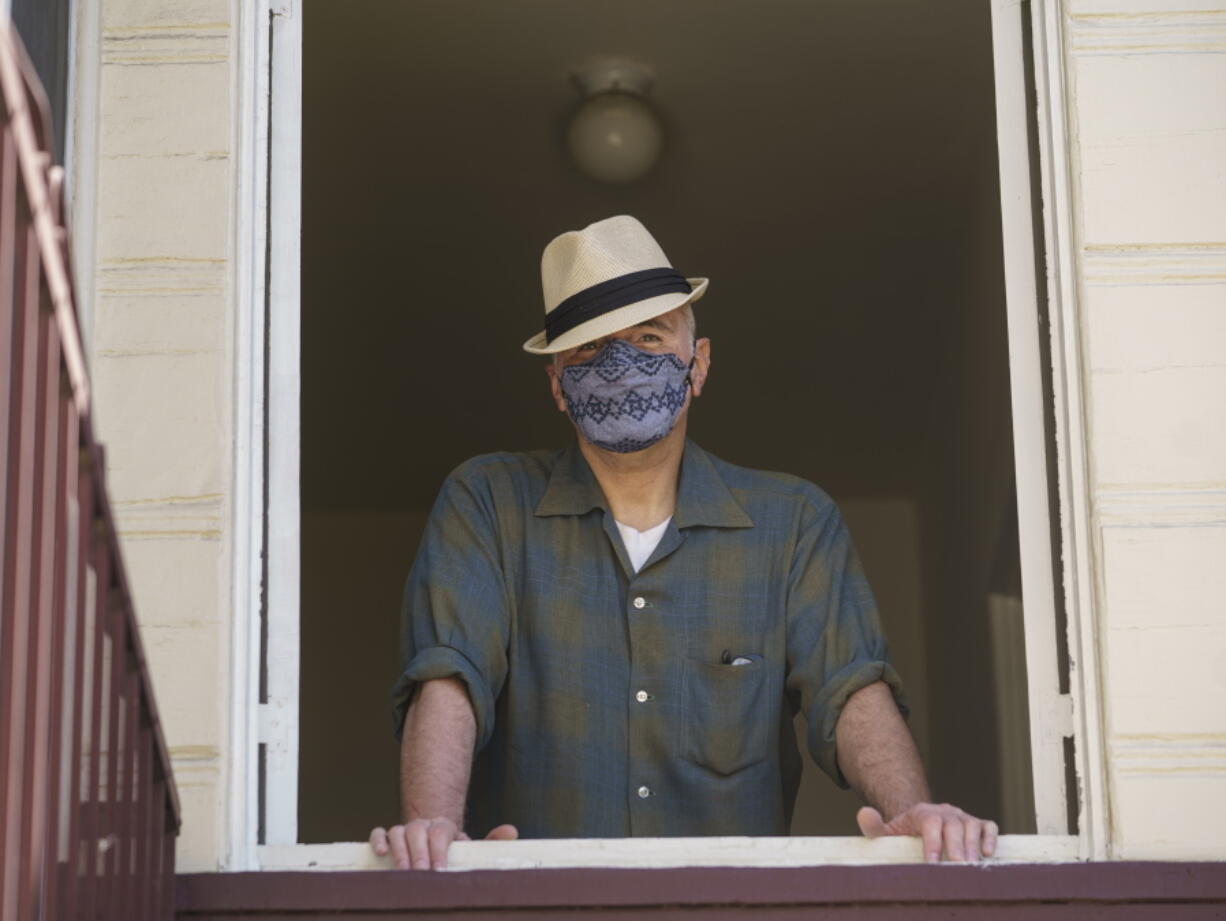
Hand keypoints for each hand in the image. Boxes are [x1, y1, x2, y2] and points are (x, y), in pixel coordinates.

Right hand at [369, 819, 517, 870]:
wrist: (433, 840)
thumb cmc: (453, 851)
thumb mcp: (471, 849)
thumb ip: (490, 842)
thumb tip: (512, 831)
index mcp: (444, 827)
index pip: (441, 832)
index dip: (439, 849)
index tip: (440, 870)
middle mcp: (423, 825)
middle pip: (417, 830)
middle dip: (419, 852)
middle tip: (421, 872)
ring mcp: (404, 830)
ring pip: (398, 831)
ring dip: (399, 849)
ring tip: (403, 870)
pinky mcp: (388, 837)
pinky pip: (379, 832)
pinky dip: (377, 840)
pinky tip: (379, 854)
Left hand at [857, 803, 997, 862]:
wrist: (920, 824)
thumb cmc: (903, 834)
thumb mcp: (886, 832)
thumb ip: (874, 826)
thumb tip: (863, 814)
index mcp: (922, 813)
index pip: (930, 823)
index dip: (932, 842)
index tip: (932, 864)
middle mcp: (945, 812)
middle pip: (954, 825)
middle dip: (955, 847)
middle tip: (957, 868)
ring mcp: (962, 817)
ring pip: (972, 826)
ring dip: (973, 846)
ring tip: (971, 867)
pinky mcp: (977, 824)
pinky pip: (988, 826)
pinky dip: (990, 838)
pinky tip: (987, 854)